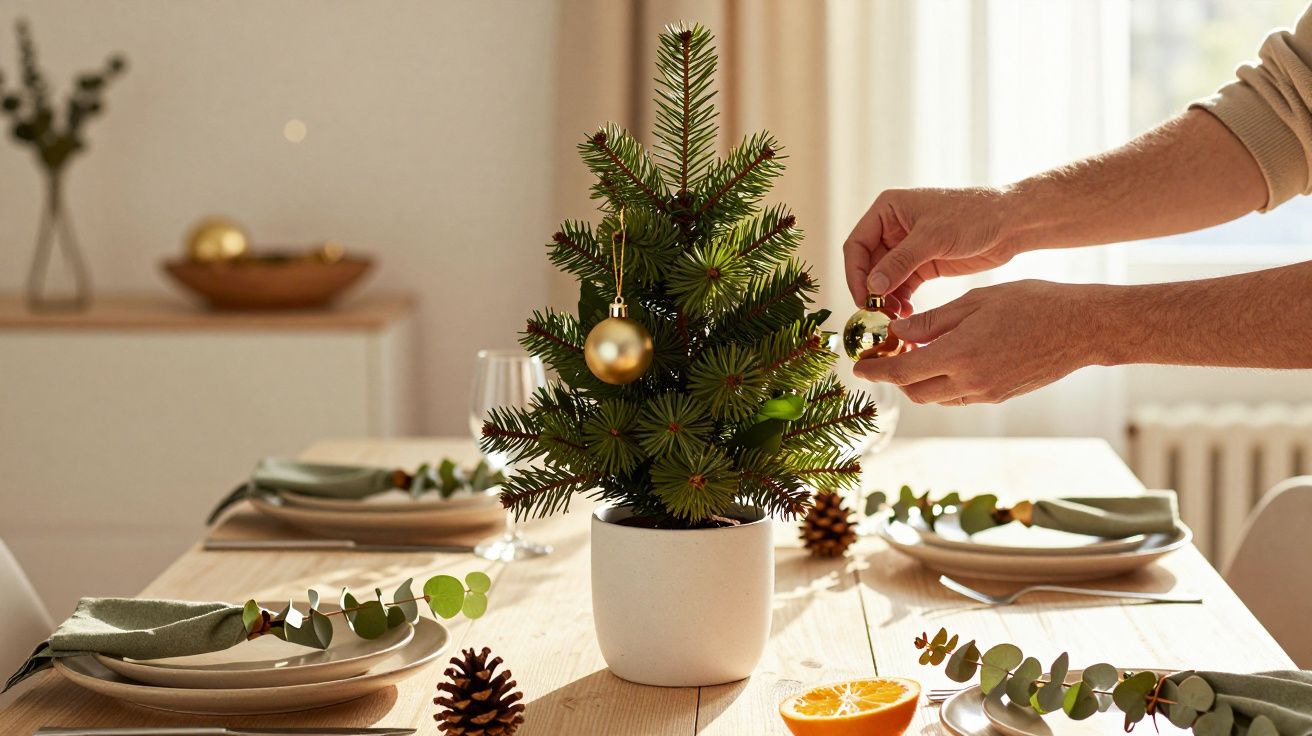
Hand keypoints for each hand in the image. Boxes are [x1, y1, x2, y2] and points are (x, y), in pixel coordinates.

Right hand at [842, 187, 1019, 313]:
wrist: (1010, 223)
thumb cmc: (973, 215)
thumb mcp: (933, 237)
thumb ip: (900, 262)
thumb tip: (872, 287)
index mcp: (887, 209)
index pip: (856, 244)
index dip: (855, 273)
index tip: (863, 298)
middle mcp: (892, 227)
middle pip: (867, 265)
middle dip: (871, 290)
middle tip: (876, 314)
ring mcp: (906, 247)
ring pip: (883, 279)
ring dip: (885, 299)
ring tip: (894, 317)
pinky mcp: (922, 264)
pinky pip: (901, 286)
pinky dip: (900, 300)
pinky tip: (906, 314)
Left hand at [854, 280, 1108, 404]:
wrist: (1082, 328)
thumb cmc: (1032, 303)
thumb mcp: (976, 301)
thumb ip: (933, 321)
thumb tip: (898, 331)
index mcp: (959, 355)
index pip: (902, 371)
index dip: (876, 371)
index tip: (858, 368)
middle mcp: (970, 382)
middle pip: (915, 391)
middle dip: (896, 376)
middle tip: (889, 354)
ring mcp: (986, 394)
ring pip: (937, 397)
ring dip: (920, 380)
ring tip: (919, 351)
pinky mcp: (1000, 396)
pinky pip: (959, 396)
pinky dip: (944, 383)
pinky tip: (947, 357)